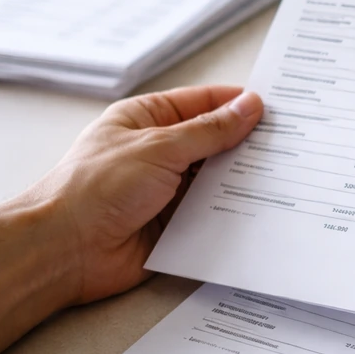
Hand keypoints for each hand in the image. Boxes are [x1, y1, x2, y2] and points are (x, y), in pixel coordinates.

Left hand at [33, 86, 262, 303]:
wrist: (66, 250)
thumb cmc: (95, 188)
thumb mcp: (159, 147)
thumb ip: (209, 130)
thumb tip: (248, 107)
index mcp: (147, 119)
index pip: (202, 103)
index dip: (237, 104)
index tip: (275, 109)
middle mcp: (159, 151)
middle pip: (214, 142)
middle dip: (246, 144)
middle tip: (289, 144)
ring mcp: (168, 189)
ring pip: (217, 179)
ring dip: (242, 180)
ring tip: (284, 175)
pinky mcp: (176, 223)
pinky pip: (213, 213)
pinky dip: (233, 212)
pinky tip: (260, 209)